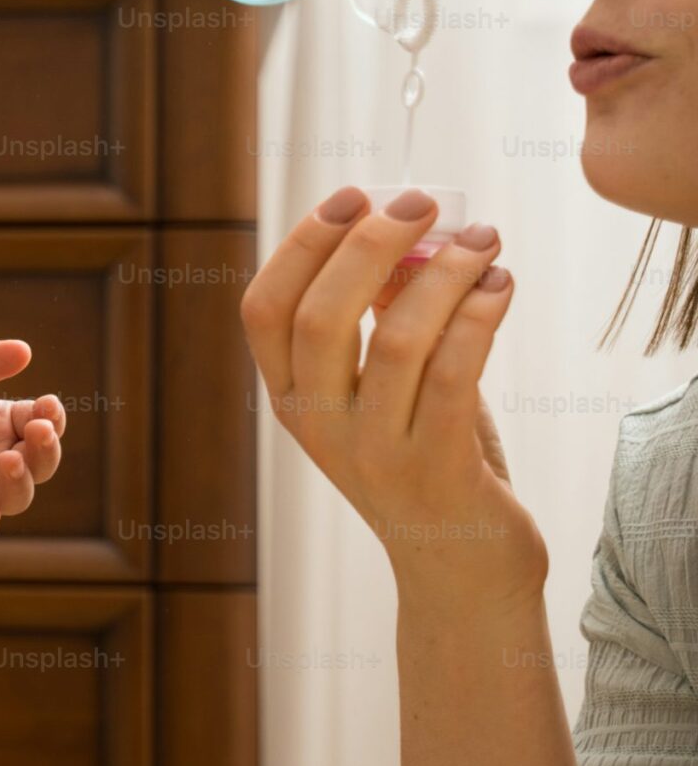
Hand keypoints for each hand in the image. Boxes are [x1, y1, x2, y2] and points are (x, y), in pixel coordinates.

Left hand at [0, 340, 65, 538]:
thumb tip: (24, 350)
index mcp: (4, 424)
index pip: (43, 424)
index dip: (51, 417)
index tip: (48, 405)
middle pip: (39, 464)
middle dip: (46, 450)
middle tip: (39, 431)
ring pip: (15, 496)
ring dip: (20, 482)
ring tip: (9, 459)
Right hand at [238, 185, 545, 603]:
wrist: (462, 569)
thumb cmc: (428, 461)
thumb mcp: (388, 388)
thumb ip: (383, 318)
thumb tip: (403, 233)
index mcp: (291, 399)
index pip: (264, 309)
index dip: (302, 244)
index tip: (352, 196)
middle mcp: (317, 427)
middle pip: (320, 316)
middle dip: (372, 244)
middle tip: (422, 202)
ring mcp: (372, 453)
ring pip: (396, 340)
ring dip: (443, 274)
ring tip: (482, 239)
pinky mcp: (436, 471)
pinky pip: (454, 376)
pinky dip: (479, 317)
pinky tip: (501, 286)